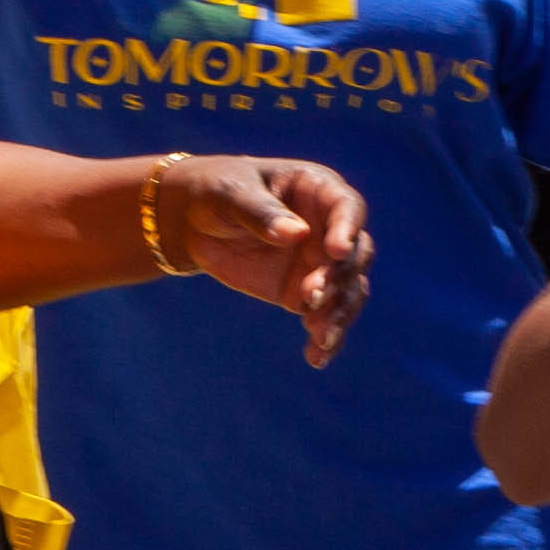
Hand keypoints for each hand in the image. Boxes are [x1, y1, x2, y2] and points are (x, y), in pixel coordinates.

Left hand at [159, 156, 371, 369]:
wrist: (195, 221)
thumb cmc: (218, 193)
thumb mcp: (230, 194)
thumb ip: (260, 213)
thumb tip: (296, 234)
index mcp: (320, 192)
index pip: (347, 208)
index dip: (347, 230)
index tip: (336, 251)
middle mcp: (331, 229)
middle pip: (355, 255)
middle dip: (338, 278)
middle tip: (312, 294)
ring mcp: (320, 263)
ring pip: (348, 291)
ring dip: (339, 314)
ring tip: (319, 337)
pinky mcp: (304, 292)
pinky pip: (325, 316)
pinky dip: (324, 338)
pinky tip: (316, 357)